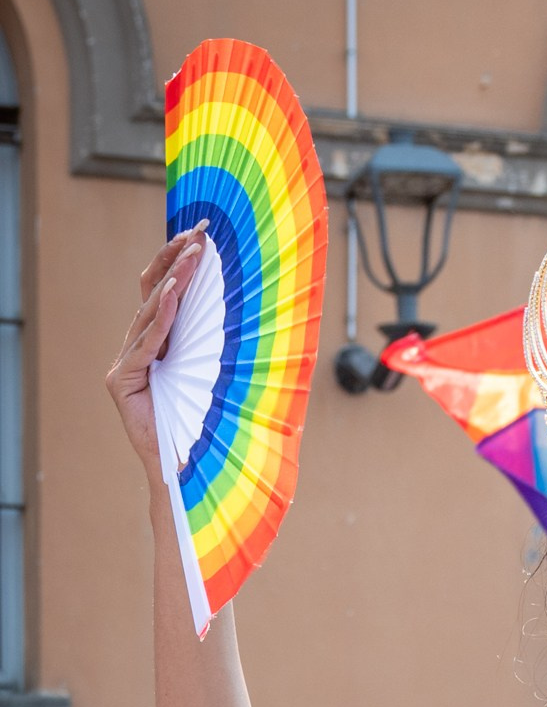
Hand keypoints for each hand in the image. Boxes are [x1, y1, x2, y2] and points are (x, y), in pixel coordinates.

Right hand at [105, 225, 206, 478]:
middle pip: (154, 293)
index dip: (180, 261)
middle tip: (199, 234)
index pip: (166, 292)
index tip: (202, 234)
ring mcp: (125, 365)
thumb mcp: (223, 376)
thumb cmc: (210, 428)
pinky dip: (161, 320)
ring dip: (173, 282)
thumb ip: (225, 346)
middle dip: (177, 260)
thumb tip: (265, 312)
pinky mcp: (121, 383)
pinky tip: (174, 295)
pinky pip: (143, 346)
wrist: (189, 472)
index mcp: (160, 345)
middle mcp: (138, 349)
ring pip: (149, 314)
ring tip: (192, 257)